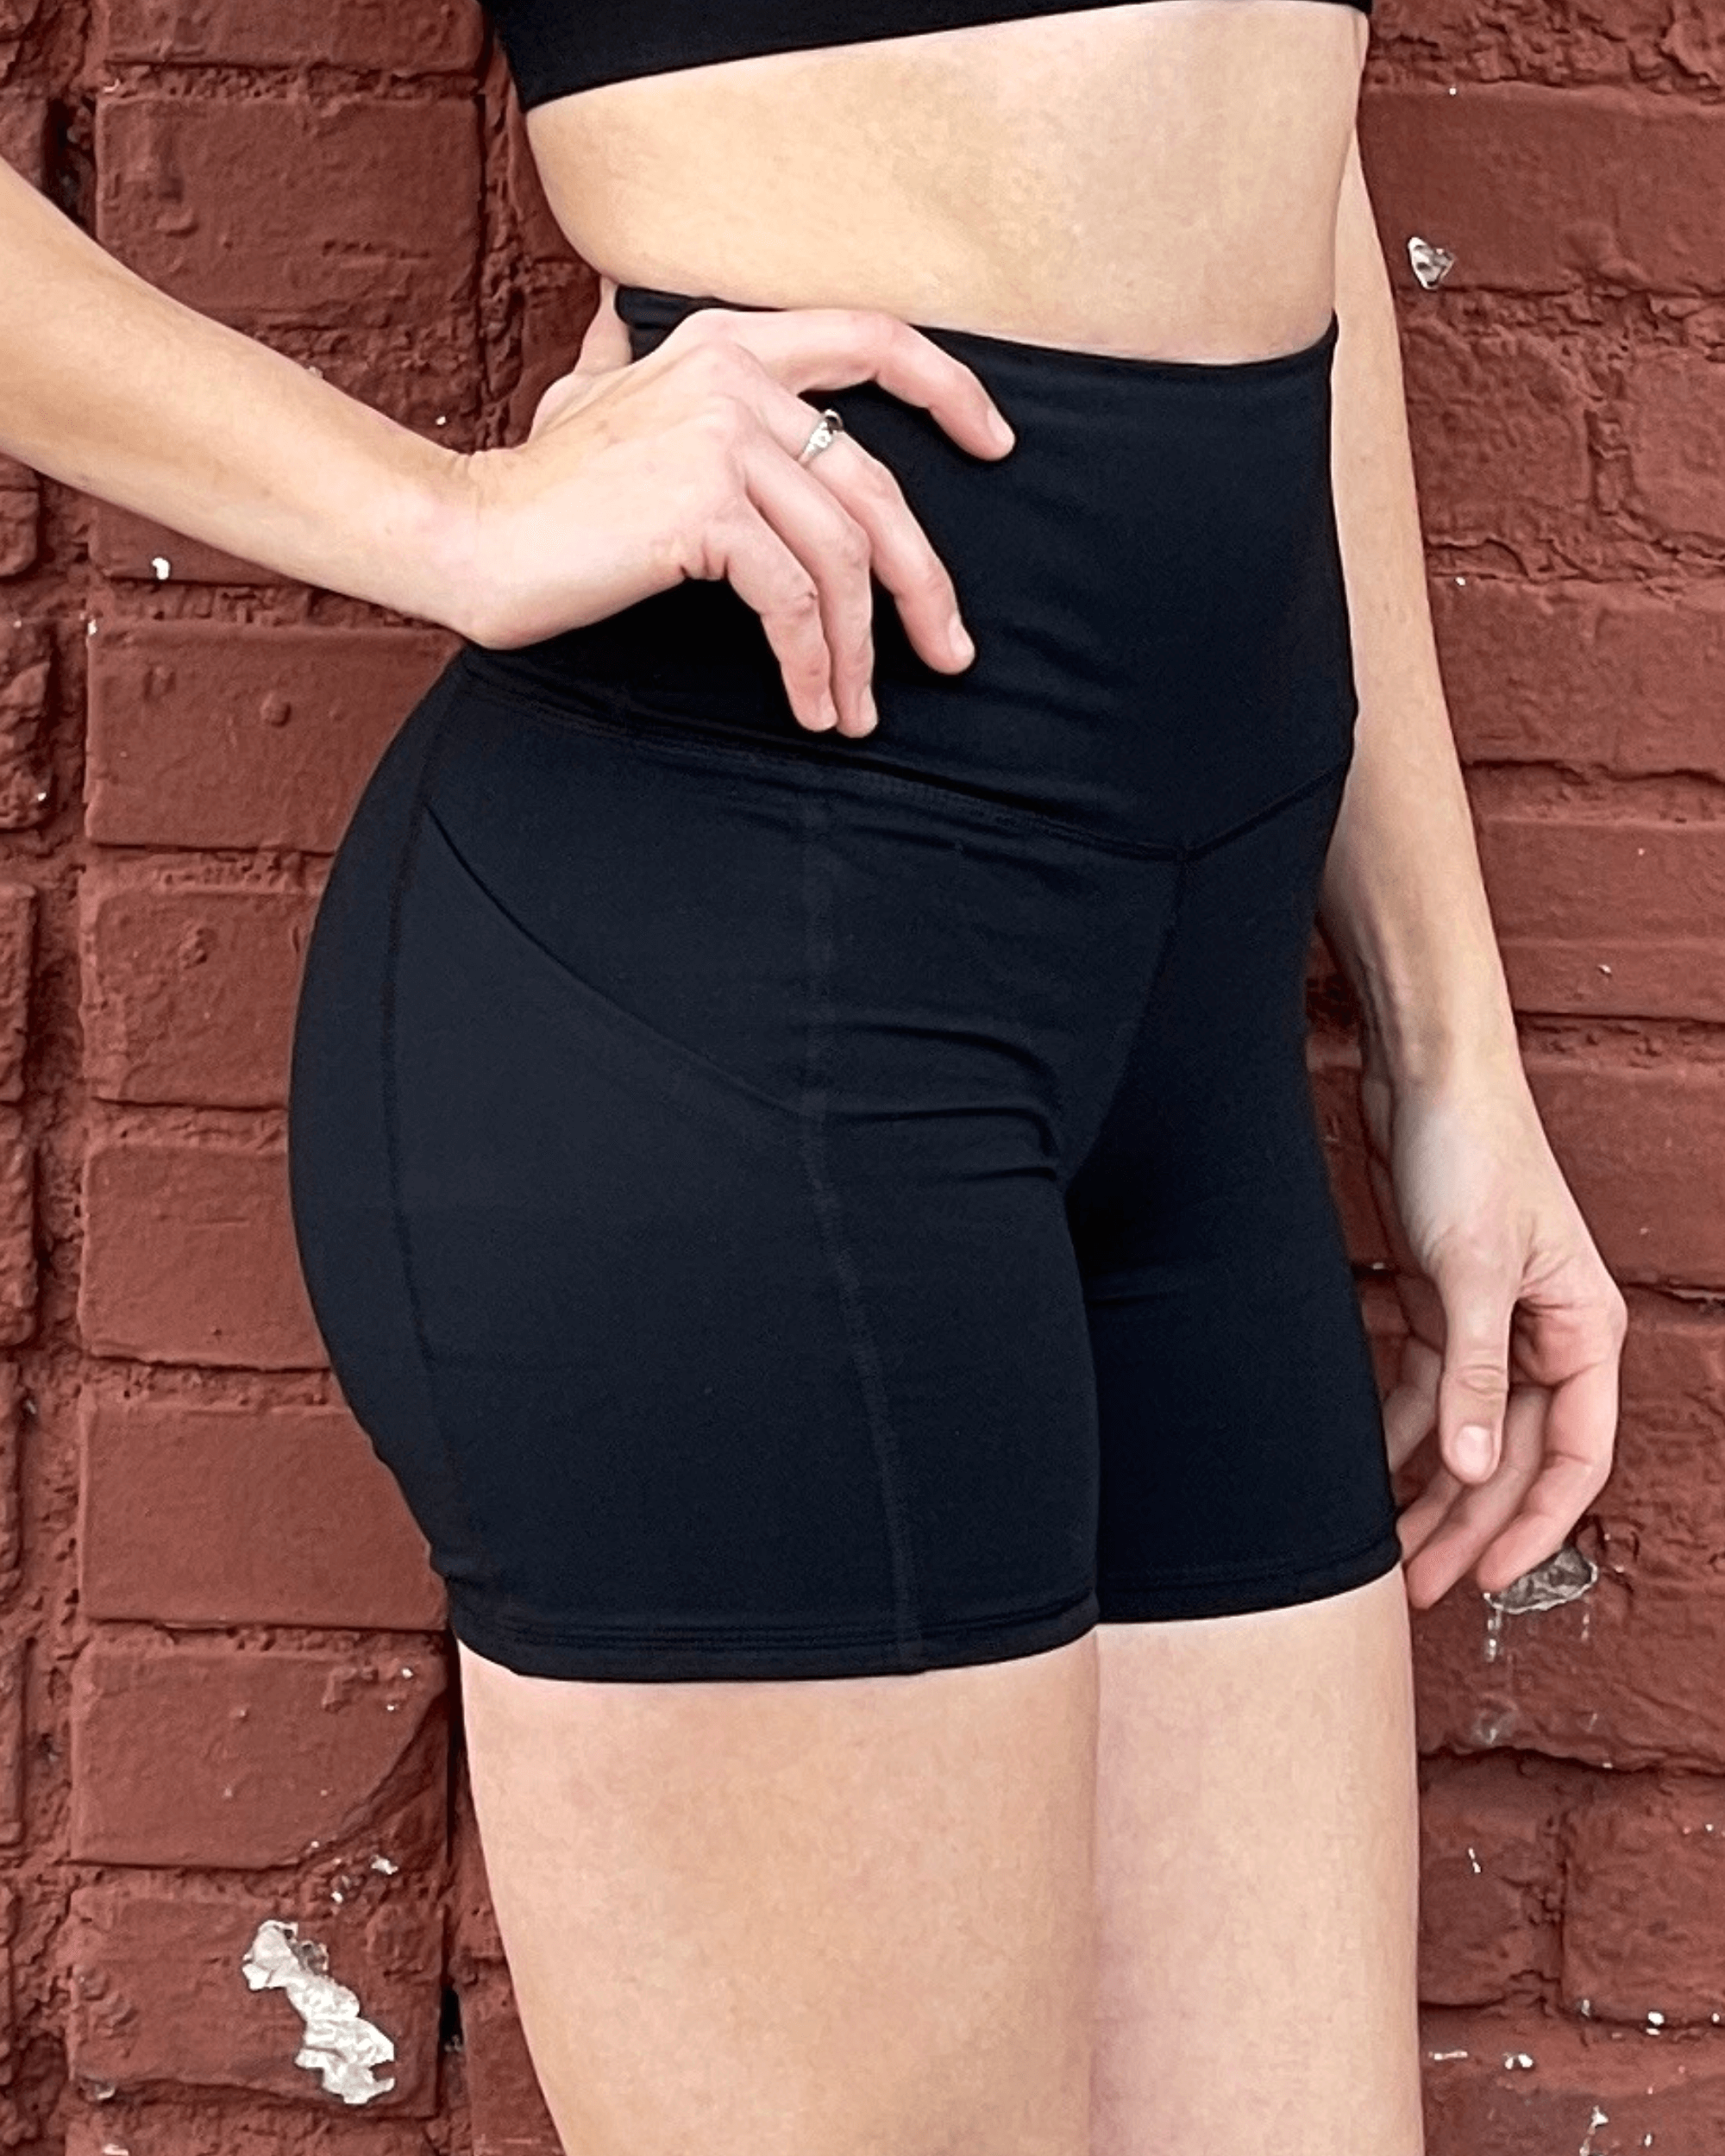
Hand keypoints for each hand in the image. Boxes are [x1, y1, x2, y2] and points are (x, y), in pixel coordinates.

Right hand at [449, 275, 1015, 736]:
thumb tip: (612, 315)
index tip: (997, 443)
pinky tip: (812, 704)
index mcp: (725, 344)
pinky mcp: (706, 509)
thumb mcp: (583, 396)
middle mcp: (733, 377)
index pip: (870, 339)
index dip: (948, 387)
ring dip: (861, 649)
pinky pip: (794, 598)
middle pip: (874, 486)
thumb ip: (621, 361)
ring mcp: (721, 438)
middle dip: (923, 582)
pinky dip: (813, 661)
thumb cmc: (533, 487)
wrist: (469, 534)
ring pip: (841, 554)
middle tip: (950, 653)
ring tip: (857, 711)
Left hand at [1356, 1046, 1627, 1610]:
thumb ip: (1475, 1374)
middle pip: (1512, 1456)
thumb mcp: (1473, 1270)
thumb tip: (1471, 1469)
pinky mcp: (1443, 1302)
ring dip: (1430, 1490)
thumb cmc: (1473, 1150)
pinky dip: (1400, 1432)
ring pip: (1466, 1432)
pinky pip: (1426, 1389)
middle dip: (1467, 1523)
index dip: (1535, 1525)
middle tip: (1416, 1586)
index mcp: (1584, 1331)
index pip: (1575, 1456)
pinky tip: (1366, 1471)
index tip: (1486, 1577)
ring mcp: (1494, 1322)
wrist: (1427, 1072)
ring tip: (1386, 1550)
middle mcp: (1547, 1335)